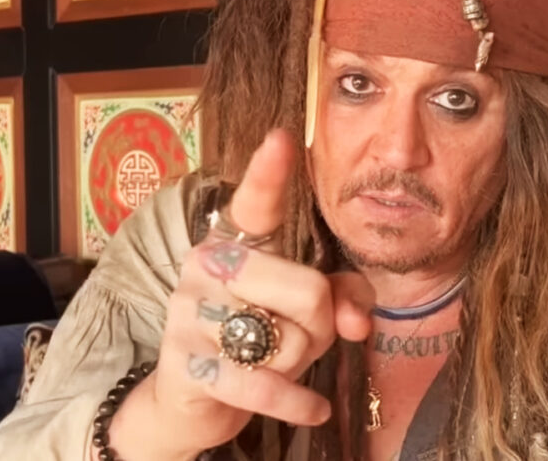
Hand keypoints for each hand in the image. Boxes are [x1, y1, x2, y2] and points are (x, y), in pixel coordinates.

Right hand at [108, 129, 374, 459]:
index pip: (254, 202)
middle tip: (301, 333)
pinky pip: (265, 384)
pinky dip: (299, 402)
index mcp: (234, 240)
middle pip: (306, 289)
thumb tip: (359, 323)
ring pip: (289, 339)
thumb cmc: (256, 333)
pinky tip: (314, 408)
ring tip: (276, 360)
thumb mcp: (303, 309)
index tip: (284, 139)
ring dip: (300, 362)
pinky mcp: (189, 364)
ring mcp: (192, 313)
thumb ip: (343, 297)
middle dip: (322, 323)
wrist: (191, 396)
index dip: (270, 173)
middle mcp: (206, 265)